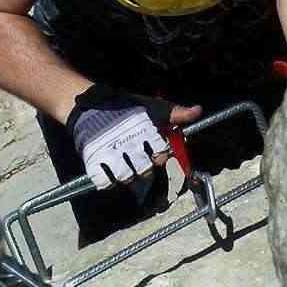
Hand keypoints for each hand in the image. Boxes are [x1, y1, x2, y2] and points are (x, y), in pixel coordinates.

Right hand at [66, 84, 201, 188]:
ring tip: (125, 167)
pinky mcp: (94, 160)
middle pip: (146, 171)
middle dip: (144, 168)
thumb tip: (198, 110)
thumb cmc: (124, 106)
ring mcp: (112, 154)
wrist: (89, 104)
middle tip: (138, 161)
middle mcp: (131, 145)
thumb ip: (175, 112)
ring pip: (128, 179)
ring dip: (128, 176)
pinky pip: (105, 182)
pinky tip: (109, 173)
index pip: (162, 155)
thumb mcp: (152, 106)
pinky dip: (108, 181)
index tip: (154, 153)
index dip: (160, 156)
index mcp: (146, 132)